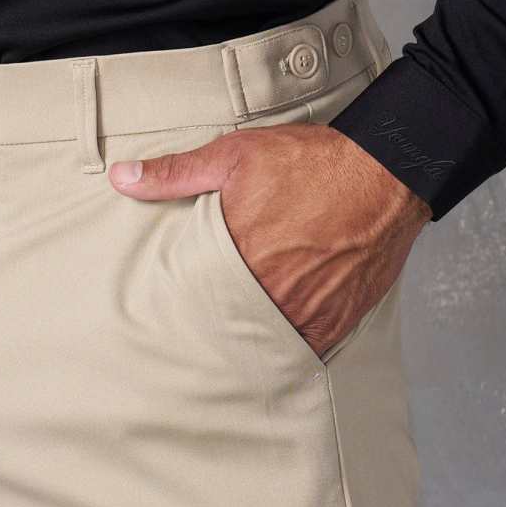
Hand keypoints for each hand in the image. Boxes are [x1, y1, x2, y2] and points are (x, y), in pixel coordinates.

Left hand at [110, 126, 430, 358]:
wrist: (384, 172)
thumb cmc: (311, 162)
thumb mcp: (235, 156)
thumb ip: (175, 173)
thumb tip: (121, 178)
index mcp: (239, 256)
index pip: (193, 302)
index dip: (178, 313)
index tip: (163, 322)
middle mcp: (273, 292)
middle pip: (228, 329)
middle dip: (211, 334)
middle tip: (190, 347)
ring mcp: (309, 311)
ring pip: (266, 345)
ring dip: (250, 344)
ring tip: (230, 351)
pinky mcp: (340, 319)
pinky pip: (307, 349)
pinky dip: (290, 348)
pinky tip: (276, 344)